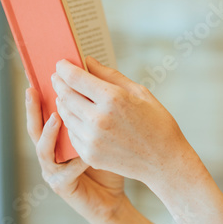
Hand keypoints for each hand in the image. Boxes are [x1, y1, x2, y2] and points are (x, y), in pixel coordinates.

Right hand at [26, 85, 126, 223]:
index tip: (42, 74)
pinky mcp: (61, 186)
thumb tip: (91, 70)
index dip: (42, 94)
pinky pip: (64, 172)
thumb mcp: (107, 129)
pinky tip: (84, 156)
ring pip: (43, 149)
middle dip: (33, 107)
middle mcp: (50, 151)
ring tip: (56, 116)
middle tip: (34, 88)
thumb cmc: (112, 161)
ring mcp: (52, 169)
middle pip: (35, 126)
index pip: (46, 111)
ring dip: (48, 132)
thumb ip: (97, 104)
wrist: (115, 197)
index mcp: (58, 136)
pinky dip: (74, 162)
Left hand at [49, 56, 191, 187]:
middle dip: (59, 83)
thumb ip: (111, 76)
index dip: (64, 68)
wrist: (164, 161)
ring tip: (68, 96)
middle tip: (58, 78)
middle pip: (65, 95)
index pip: (75, 78)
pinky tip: (80, 117)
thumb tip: (88, 62)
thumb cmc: (157, 124)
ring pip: (64, 114)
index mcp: (113, 99)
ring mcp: (92, 139)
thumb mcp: (140, 93)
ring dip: (63, 102)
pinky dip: (72, 122)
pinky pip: (71, 133)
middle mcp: (98, 119)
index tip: (61, 64)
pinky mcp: (89, 154)